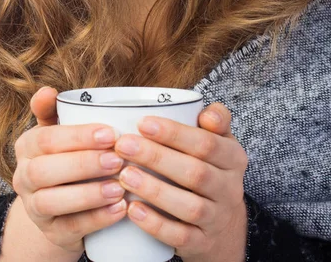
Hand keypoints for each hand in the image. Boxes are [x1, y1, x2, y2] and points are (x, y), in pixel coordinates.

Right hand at [12, 86, 127, 256]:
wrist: (61, 205)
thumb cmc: (66, 156)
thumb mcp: (59, 131)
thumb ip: (55, 110)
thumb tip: (48, 90)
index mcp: (27, 146)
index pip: (46, 139)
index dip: (78, 137)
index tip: (110, 133)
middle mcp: (24, 177)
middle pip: (45, 171)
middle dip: (83, 164)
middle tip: (118, 159)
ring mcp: (34, 208)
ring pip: (52, 202)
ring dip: (89, 195)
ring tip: (120, 187)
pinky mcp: (52, 232)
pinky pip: (70, 228)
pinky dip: (96, 219)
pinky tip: (120, 210)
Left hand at [114, 102, 248, 261]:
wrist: (224, 224)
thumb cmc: (210, 168)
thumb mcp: (220, 142)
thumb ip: (216, 119)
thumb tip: (207, 113)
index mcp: (233, 158)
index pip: (206, 143)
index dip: (174, 133)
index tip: (142, 123)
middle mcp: (230, 189)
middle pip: (195, 173)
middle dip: (156, 157)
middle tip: (123, 145)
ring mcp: (217, 218)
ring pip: (189, 207)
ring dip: (154, 190)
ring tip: (124, 175)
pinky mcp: (202, 243)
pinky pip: (180, 237)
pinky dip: (156, 225)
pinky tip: (132, 210)